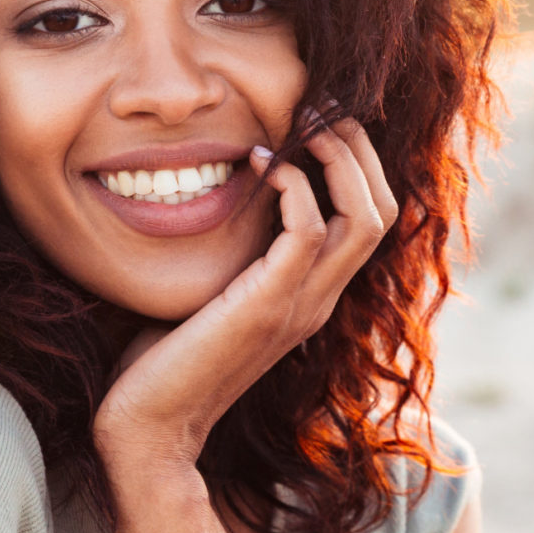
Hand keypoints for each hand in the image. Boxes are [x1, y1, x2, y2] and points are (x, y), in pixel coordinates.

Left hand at [93, 113, 397, 500]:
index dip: (356, 164)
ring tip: (303, 123)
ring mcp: (300, 306)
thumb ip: (228, 256)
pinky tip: (258, 167)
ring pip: (366, 216)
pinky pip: (310, 231)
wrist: (148, 426)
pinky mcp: (268, 306)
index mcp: (310, 297)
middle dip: (358, 148)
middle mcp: (318, 301)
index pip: (371, 220)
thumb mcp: (208, 296)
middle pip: (385, 209)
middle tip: (319, 106)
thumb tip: (210, 197)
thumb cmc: (162, 361)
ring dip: (338, 157)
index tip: (314, 122)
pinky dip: (294, 187)